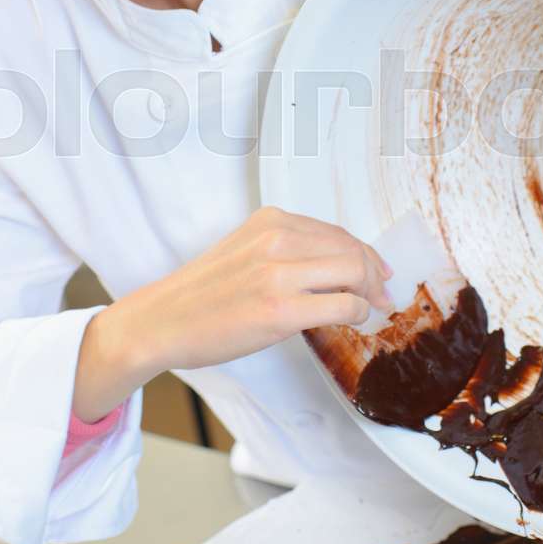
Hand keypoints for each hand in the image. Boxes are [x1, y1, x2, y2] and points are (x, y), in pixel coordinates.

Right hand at [85, 207, 393, 402]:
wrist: (162, 322)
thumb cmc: (202, 295)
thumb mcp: (244, 251)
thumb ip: (285, 250)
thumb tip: (338, 266)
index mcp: (269, 221)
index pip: (335, 231)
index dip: (364, 253)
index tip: (376, 272)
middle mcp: (276, 239)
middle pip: (351, 249)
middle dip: (373, 273)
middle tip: (380, 296)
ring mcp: (278, 274)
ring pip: (353, 272)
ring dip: (368, 293)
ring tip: (368, 309)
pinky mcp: (279, 310)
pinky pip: (343, 305)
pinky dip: (357, 313)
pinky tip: (351, 322)